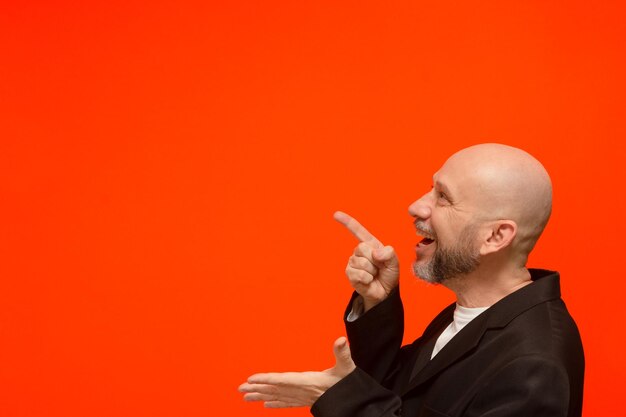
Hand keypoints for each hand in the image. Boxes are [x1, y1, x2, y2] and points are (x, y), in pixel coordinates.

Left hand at [238, 337, 355, 407]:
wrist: (351, 403)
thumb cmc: (347, 385)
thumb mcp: (346, 367)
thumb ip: (342, 353)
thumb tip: (341, 340)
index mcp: (308, 381)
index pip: (282, 380)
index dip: (266, 379)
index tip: (252, 379)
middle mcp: (301, 391)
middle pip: (275, 390)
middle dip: (257, 389)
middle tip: (240, 388)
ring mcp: (302, 397)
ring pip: (277, 397)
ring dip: (261, 396)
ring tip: (246, 397)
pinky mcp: (304, 401)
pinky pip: (286, 403)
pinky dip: (275, 403)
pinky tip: (265, 405)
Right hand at [334, 211, 398, 310]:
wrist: (385, 292)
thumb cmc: (388, 275)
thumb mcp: (394, 262)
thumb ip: (389, 253)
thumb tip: (375, 253)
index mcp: (371, 244)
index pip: (358, 231)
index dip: (347, 222)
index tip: (336, 214)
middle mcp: (360, 252)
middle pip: (362, 248)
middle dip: (374, 260)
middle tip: (379, 267)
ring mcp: (353, 262)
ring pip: (360, 262)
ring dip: (371, 271)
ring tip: (374, 275)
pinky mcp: (350, 273)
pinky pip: (358, 273)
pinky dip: (366, 279)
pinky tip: (368, 280)